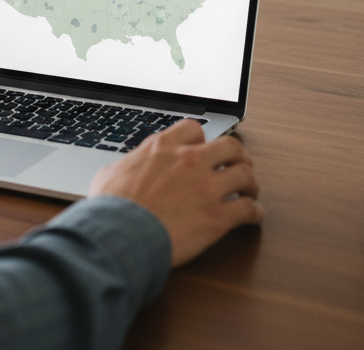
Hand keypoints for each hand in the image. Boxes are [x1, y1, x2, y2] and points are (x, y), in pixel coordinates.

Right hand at [88, 119, 262, 266]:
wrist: (119, 235)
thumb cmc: (112, 208)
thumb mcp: (108, 175)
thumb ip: (123, 167)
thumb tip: (115, 172)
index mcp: (162, 148)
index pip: (194, 129)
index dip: (202, 140)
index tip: (203, 150)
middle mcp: (189, 161)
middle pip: (230, 146)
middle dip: (238, 156)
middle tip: (239, 166)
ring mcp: (205, 188)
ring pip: (245, 175)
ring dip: (250, 184)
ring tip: (249, 192)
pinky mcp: (216, 217)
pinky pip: (248, 209)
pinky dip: (255, 213)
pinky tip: (253, 217)